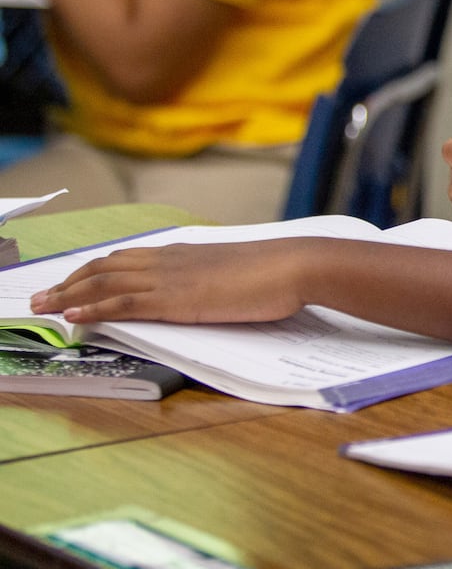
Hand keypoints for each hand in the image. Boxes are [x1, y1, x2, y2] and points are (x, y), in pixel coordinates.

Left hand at [28, 239, 316, 324]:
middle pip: (105, 267)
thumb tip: (208, 289)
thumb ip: (212, 278)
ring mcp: (170, 278)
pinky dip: (92, 306)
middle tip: (42, 296)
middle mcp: (169, 261)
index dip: (94, 270)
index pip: (126, 259)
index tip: (73, 281)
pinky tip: (73, 315)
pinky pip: (121, 302)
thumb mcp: (237, 271)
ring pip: (104, 282)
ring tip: (43, 307)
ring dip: (68, 294)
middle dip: (69, 282)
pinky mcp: (174, 299)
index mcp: (184, 254)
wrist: (293, 266)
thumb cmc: (276, 271)